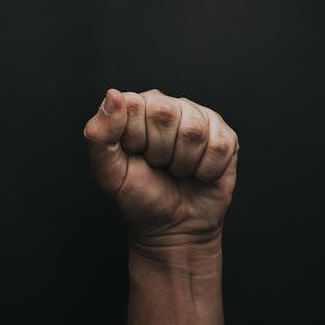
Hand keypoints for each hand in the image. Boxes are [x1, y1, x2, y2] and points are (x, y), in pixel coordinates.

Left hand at [83, 88, 238, 249]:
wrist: (172, 229)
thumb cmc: (138, 198)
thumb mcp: (107, 171)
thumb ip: (99, 134)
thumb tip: (114, 95)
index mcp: (137, 108)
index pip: (135, 105)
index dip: (134, 139)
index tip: (134, 156)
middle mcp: (169, 106)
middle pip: (166, 114)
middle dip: (159, 152)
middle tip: (157, 165)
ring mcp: (200, 119)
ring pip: (194, 131)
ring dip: (183, 164)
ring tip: (177, 171)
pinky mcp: (225, 137)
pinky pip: (219, 145)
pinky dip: (206, 170)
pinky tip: (198, 174)